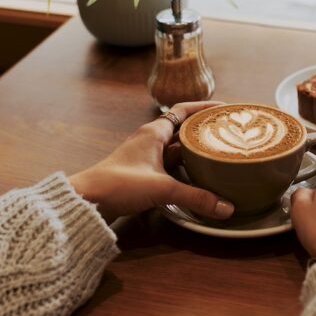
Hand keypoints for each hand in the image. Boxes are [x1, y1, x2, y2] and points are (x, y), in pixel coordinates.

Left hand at [69, 101, 234, 222]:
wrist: (87, 201)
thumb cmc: (119, 184)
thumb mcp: (162, 188)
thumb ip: (196, 197)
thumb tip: (227, 207)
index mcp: (154, 132)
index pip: (183, 110)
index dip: (204, 108)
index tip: (225, 109)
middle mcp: (150, 140)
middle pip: (182, 129)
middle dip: (204, 131)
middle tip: (227, 133)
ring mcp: (145, 158)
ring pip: (176, 150)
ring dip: (195, 151)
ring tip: (218, 154)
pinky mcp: (142, 174)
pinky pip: (170, 166)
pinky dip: (184, 168)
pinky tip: (198, 177)